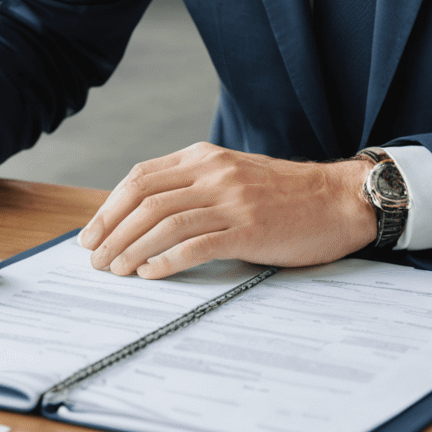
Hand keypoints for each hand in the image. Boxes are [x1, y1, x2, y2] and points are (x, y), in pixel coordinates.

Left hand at [78, 143, 376, 278]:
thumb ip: (194, 186)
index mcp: (204, 157)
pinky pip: (196, 245)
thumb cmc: (285, 194)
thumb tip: (145, 216)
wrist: (339, 199)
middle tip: (94, 258)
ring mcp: (231, 200)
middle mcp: (213, 173)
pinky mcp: (249, 230)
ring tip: (115, 271)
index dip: (109, 207)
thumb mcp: (233, 176)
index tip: (92, 233)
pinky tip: (150, 274)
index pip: (140, 178)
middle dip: (112, 231)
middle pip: (145, 200)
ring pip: (164, 223)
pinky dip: (166, 260)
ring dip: (132, 249)